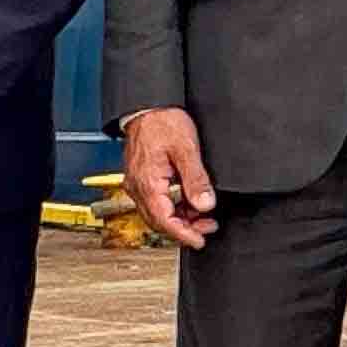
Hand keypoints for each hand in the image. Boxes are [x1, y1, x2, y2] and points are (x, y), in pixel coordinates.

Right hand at [120, 107, 219, 248]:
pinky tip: (190, 203)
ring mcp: (139, 183)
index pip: (164, 220)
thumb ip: (196, 179)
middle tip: (208, 228)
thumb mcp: (186, 149)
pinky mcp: (143, 177)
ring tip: (204, 217)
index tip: (200, 240)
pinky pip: (157, 200)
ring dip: (180, 218)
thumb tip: (205, 204)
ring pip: (158, 212)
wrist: (148, 106)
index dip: (183, 234)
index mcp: (147, 183)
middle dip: (185, 228)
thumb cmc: (163, 121)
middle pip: (160, 220)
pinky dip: (174, 206)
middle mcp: (138, 187)